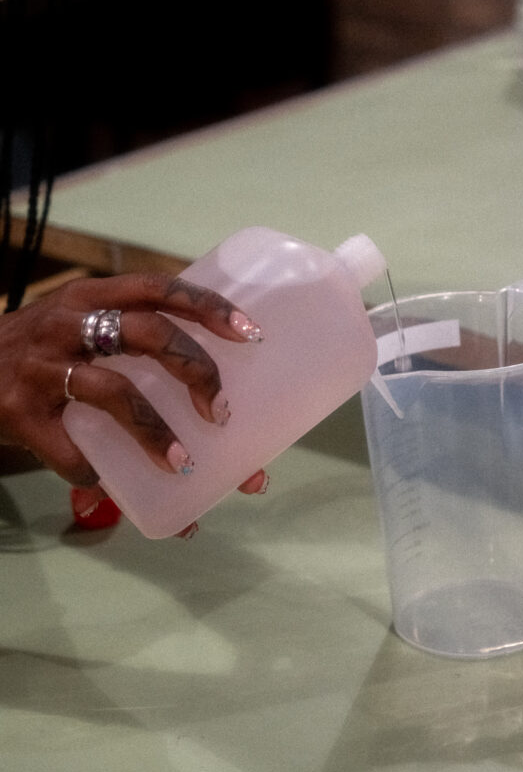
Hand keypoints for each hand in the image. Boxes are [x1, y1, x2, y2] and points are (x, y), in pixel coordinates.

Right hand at [0, 272, 267, 516]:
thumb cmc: (42, 353)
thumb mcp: (79, 326)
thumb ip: (133, 345)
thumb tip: (214, 399)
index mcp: (94, 297)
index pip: (160, 287)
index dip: (210, 306)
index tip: (252, 334)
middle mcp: (69, 323)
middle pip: (150, 334)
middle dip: (197, 371)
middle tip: (222, 413)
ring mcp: (43, 366)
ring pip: (114, 393)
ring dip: (157, 433)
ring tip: (182, 465)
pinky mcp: (19, 411)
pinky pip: (69, 449)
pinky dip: (95, 473)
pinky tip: (108, 484)